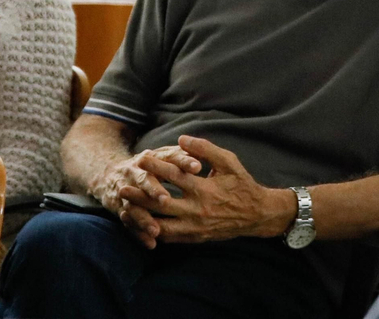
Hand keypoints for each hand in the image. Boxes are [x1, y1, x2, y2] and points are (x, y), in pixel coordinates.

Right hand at [91, 144, 205, 247]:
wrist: (111, 174)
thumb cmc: (150, 165)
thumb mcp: (164, 156)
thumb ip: (183, 155)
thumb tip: (201, 157)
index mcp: (153, 157)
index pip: (169, 156)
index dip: (182, 161)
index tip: (198, 167)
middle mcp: (137, 172)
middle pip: (145, 180)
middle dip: (154, 190)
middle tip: (166, 199)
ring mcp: (127, 190)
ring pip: (133, 204)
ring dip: (144, 218)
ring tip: (156, 230)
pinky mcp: (121, 207)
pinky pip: (128, 221)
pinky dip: (139, 232)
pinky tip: (152, 243)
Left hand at [117, 135, 293, 246]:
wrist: (256, 214)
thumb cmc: (241, 183)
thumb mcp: (228, 161)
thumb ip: (205, 149)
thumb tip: (182, 139)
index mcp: (205, 189)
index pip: (174, 177)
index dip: (156, 167)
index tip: (140, 159)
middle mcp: (198, 210)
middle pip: (161, 205)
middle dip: (140, 197)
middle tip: (122, 188)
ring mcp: (195, 227)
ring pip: (161, 226)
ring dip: (142, 218)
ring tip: (125, 209)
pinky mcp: (195, 238)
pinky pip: (169, 238)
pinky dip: (153, 233)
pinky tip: (142, 225)